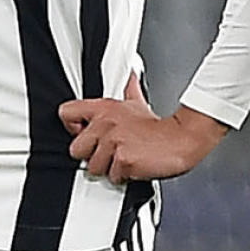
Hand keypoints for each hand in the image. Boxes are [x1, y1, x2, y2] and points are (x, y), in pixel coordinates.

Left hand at [63, 76, 225, 183]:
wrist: (183, 140)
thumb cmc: (160, 128)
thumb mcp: (138, 103)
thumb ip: (128, 89)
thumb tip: (130, 74)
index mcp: (105, 108)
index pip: (66, 113)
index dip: (73, 128)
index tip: (85, 134)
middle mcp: (105, 124)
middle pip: (76, 149)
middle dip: (91, 156)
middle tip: (110, 152)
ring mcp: (114, 143)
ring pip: (93, 167)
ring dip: (109, 168)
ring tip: (125, 158)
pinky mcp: (123, 160)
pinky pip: (112, 177)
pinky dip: (123, 176)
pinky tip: (135, 165)